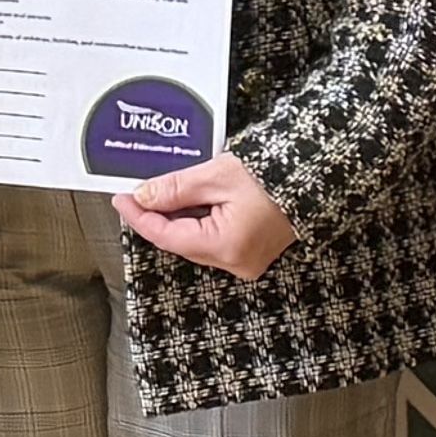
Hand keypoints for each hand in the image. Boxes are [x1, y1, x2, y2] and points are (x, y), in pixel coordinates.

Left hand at [111, 156, 298, 279]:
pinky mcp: (252, 253)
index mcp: (226, 246)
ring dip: (176, 218)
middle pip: (180, 242)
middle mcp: (235, 263)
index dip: (139, 217)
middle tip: (137, 192)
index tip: (121, 199)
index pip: (166, 236)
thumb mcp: (216, 175)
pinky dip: (197, 222)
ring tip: (163, 191)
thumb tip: (143, 196)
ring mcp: (246, 262)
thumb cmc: (274, 174)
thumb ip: (175, 188)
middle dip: (156, 217)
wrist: (314, 175)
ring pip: (195, 242)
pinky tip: (190, 201)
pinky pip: (213, 241)